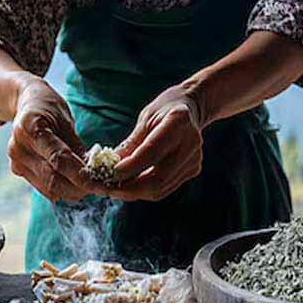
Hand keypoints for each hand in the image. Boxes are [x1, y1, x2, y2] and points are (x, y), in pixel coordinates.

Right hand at [6, 75, 95, 201]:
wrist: (25, 103)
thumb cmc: (49, 108)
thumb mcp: (65, 120)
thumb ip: (76, 147)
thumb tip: (93, 172)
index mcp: (30, 127)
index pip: (59, 160)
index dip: (81, 176)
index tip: (101, 185)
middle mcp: (19, 147)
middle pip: (53, 179)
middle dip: (79, 188)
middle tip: (100, 188)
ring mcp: (16, 161)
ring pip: (49, 188)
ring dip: (72, 192)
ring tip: (89, 186)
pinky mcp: (18, 170)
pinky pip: (44, 187)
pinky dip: (62, 189)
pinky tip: (74, 184)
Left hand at [110, 83, 204, 200]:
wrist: (191, 110)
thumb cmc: (163, 111)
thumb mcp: (145, 119)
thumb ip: (130, 144)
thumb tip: (110, 167)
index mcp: (178, 122)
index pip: (151, 153)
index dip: (130, 167)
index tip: (110, 174)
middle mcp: (191, 143)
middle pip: (158, 179)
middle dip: (130, 188)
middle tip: (108, 189)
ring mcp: (194, 159)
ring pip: (160, 188)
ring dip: (134, 193)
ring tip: (115, 189)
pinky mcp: (193, 170)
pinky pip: (164, 188)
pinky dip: (144, 190)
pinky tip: (130, 186)